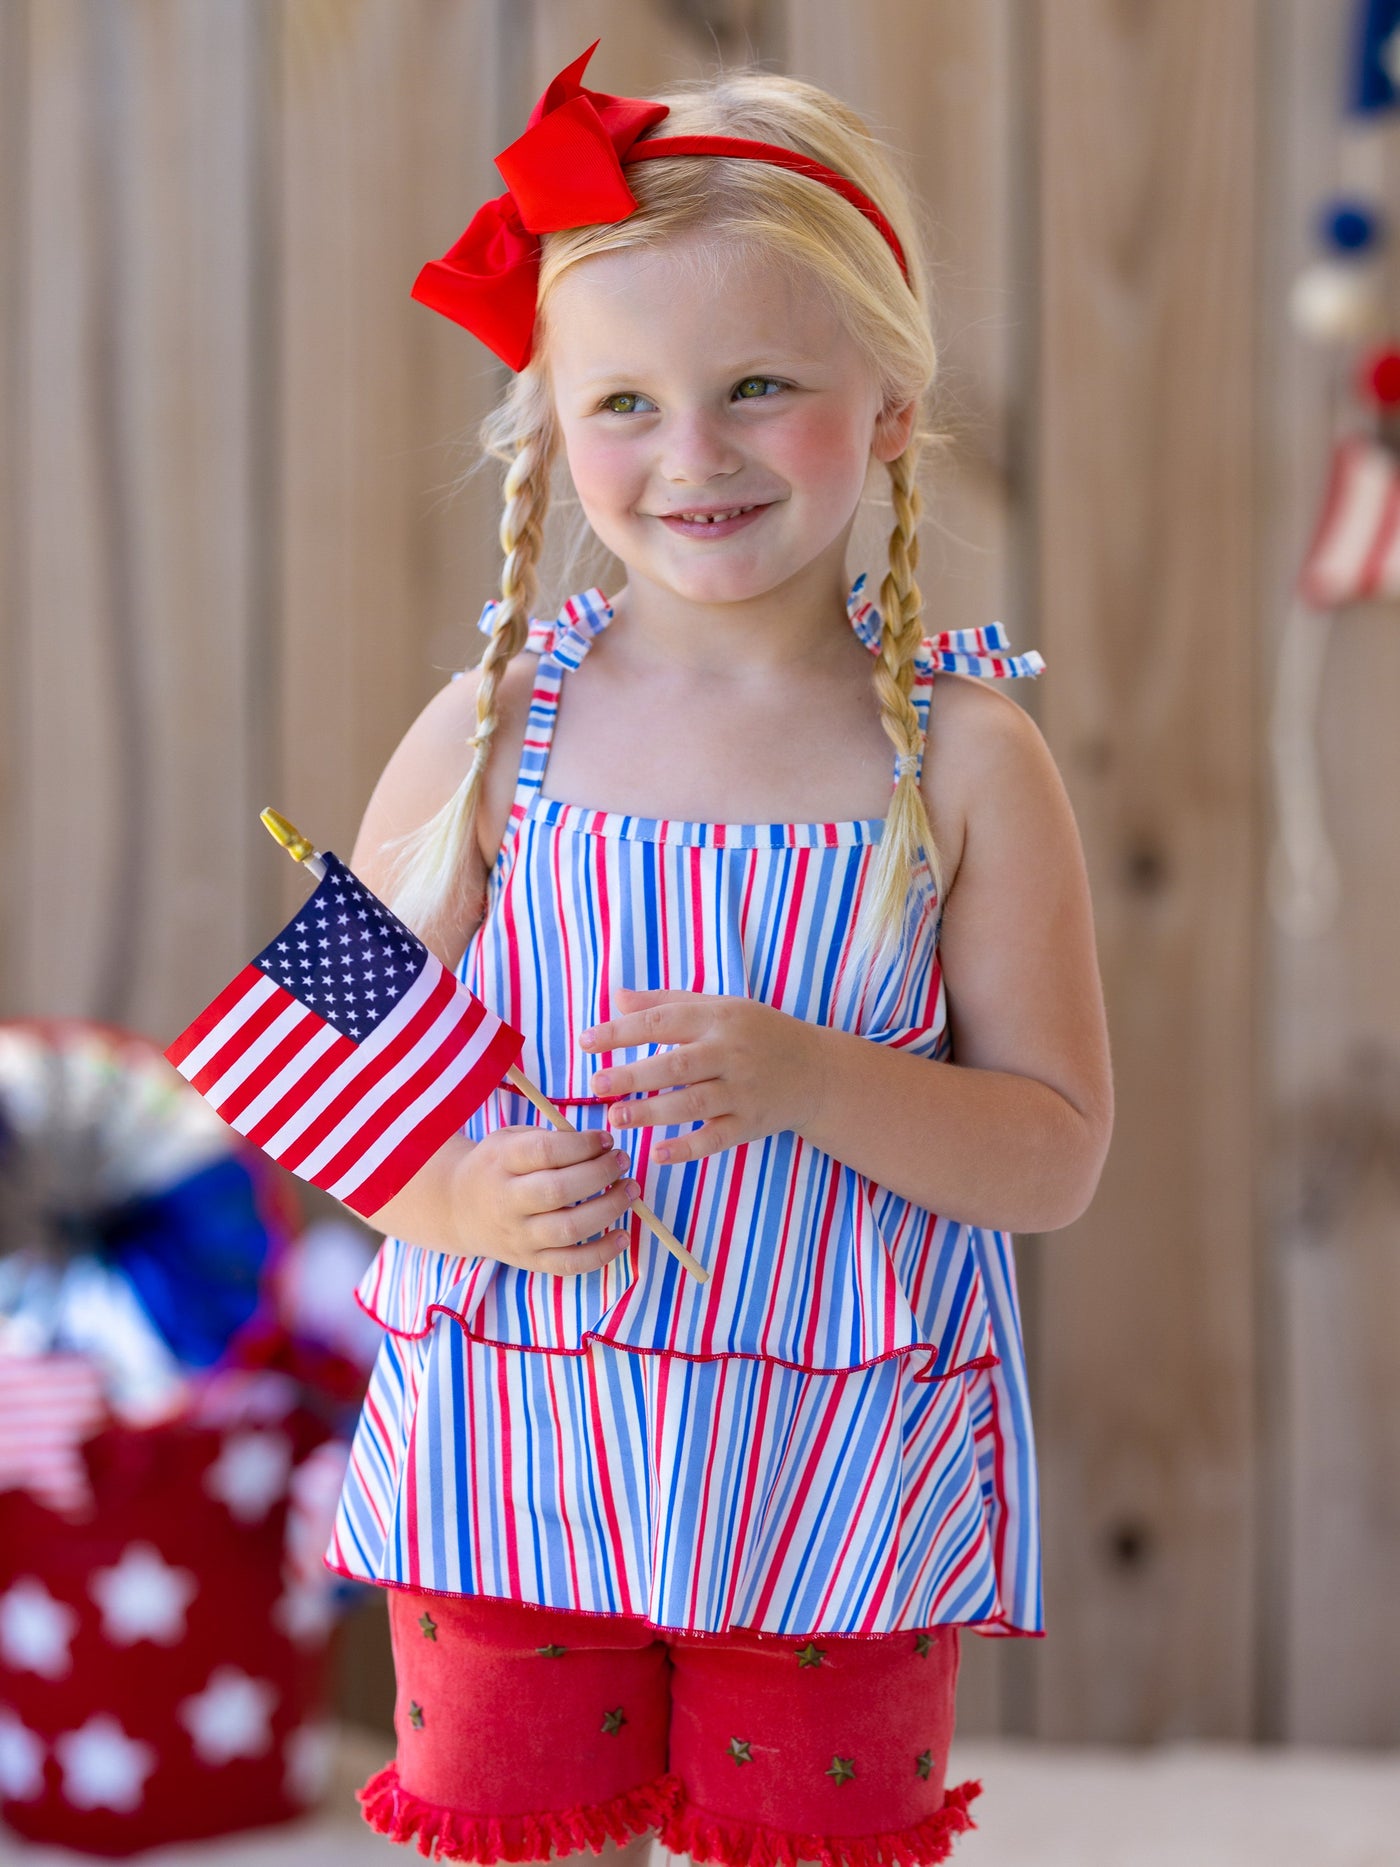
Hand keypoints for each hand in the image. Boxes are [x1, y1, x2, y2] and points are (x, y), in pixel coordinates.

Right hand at [448, 1126, 639, 1275]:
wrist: (458, 1208)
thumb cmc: (497, 1166)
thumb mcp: (510, 1139)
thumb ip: (549, 1139)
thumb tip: (600, 1146)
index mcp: (502, 1162)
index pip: (546, 1152)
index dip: (583, 1144)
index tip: (605, 1140)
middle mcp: (507, 1201)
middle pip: (559, 1190)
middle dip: (601, 1174)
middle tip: (622, 1161)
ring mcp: (519, 1236)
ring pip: (569, 1229)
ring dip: (609, 1209)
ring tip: (630, 1190)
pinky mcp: (530, 1261)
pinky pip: (569, 1265)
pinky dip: (601, 1254)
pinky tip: (622, 1235)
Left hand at [579, 986, 818, 1165]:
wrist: (816, 1070)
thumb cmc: (756, 1032)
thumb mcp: (717, 1007)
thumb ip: (665, 1003)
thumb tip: (615, 997)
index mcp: (717, 1019)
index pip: (663, 1021)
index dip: (622, 1031)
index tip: (586, 1041)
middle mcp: (730, 1053)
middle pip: (676, 1065)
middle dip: (633, 1076)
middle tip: (595, 1086)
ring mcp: (742, 1091)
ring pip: (692, 1104)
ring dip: (652, 1112)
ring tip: (616, 1118)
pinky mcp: (751, 1123)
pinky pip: (715, 1139)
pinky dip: (687, 1148)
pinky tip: (657, 1152)